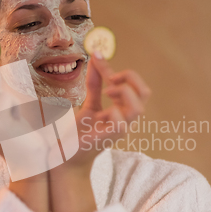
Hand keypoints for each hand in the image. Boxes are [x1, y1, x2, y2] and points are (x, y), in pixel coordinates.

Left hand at [48, 52, 150, 211]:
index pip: (131, 83)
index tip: (96, 55)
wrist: (66, 156)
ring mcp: (117, 130)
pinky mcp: (107, 139)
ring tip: (107, 91)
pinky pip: (121, 125)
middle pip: (144, 93)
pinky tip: (100, 114)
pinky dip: (113, 114)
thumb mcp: (89, 104)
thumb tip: (96, 59)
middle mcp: (123, 119)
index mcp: (121, 110)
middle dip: (131, 78)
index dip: (114, 67)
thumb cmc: (79, 133)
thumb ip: (95, 84)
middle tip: (111, 78)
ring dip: (123, 94)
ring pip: (137, 109)